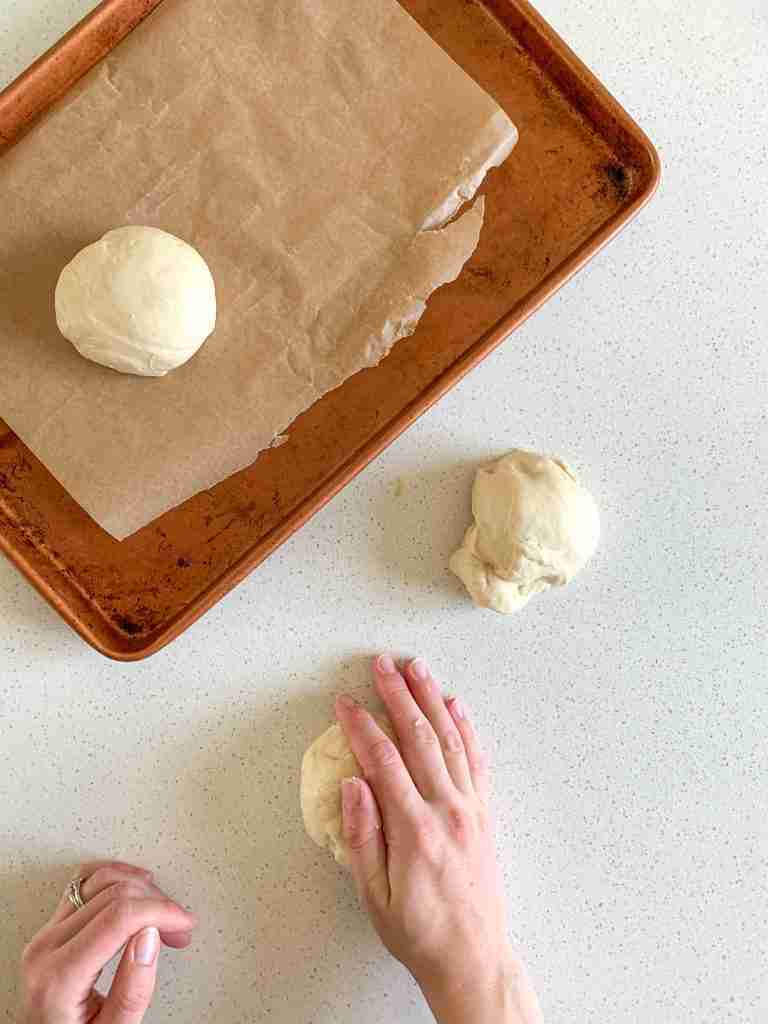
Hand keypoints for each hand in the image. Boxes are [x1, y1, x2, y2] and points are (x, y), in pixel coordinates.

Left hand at [17, 860, 197, 1023]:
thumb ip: (132, 992)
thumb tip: (151, 936)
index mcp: (58, 977)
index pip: (118, 917)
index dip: (160, 912)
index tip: (184, 923)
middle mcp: (46, 948)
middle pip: (112, 894)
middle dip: (157, 903)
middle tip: (180, 928)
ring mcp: (45, 934)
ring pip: (99, 880)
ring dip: (139, 886)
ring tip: (161, 910)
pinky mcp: (51, 928)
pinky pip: (82, 883)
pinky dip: (114, 876)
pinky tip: (133, 885)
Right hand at [336, 657, 541, 1023]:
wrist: (473, 958)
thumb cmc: (418, 932)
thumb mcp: (374, 897)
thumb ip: (361, 837)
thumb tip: (352, 784)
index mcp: (415, 831)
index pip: (383, 761)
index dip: (361, 727)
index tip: (345, 703)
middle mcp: (448, 811)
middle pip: (419, 738)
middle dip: (397, 696)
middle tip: (381, 664)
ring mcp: (471, 808)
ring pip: (450, 739)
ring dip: (432, 699)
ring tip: (417, 669)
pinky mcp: (485, 813)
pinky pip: (475, 759)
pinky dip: (466, 728)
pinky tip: (455, 706)